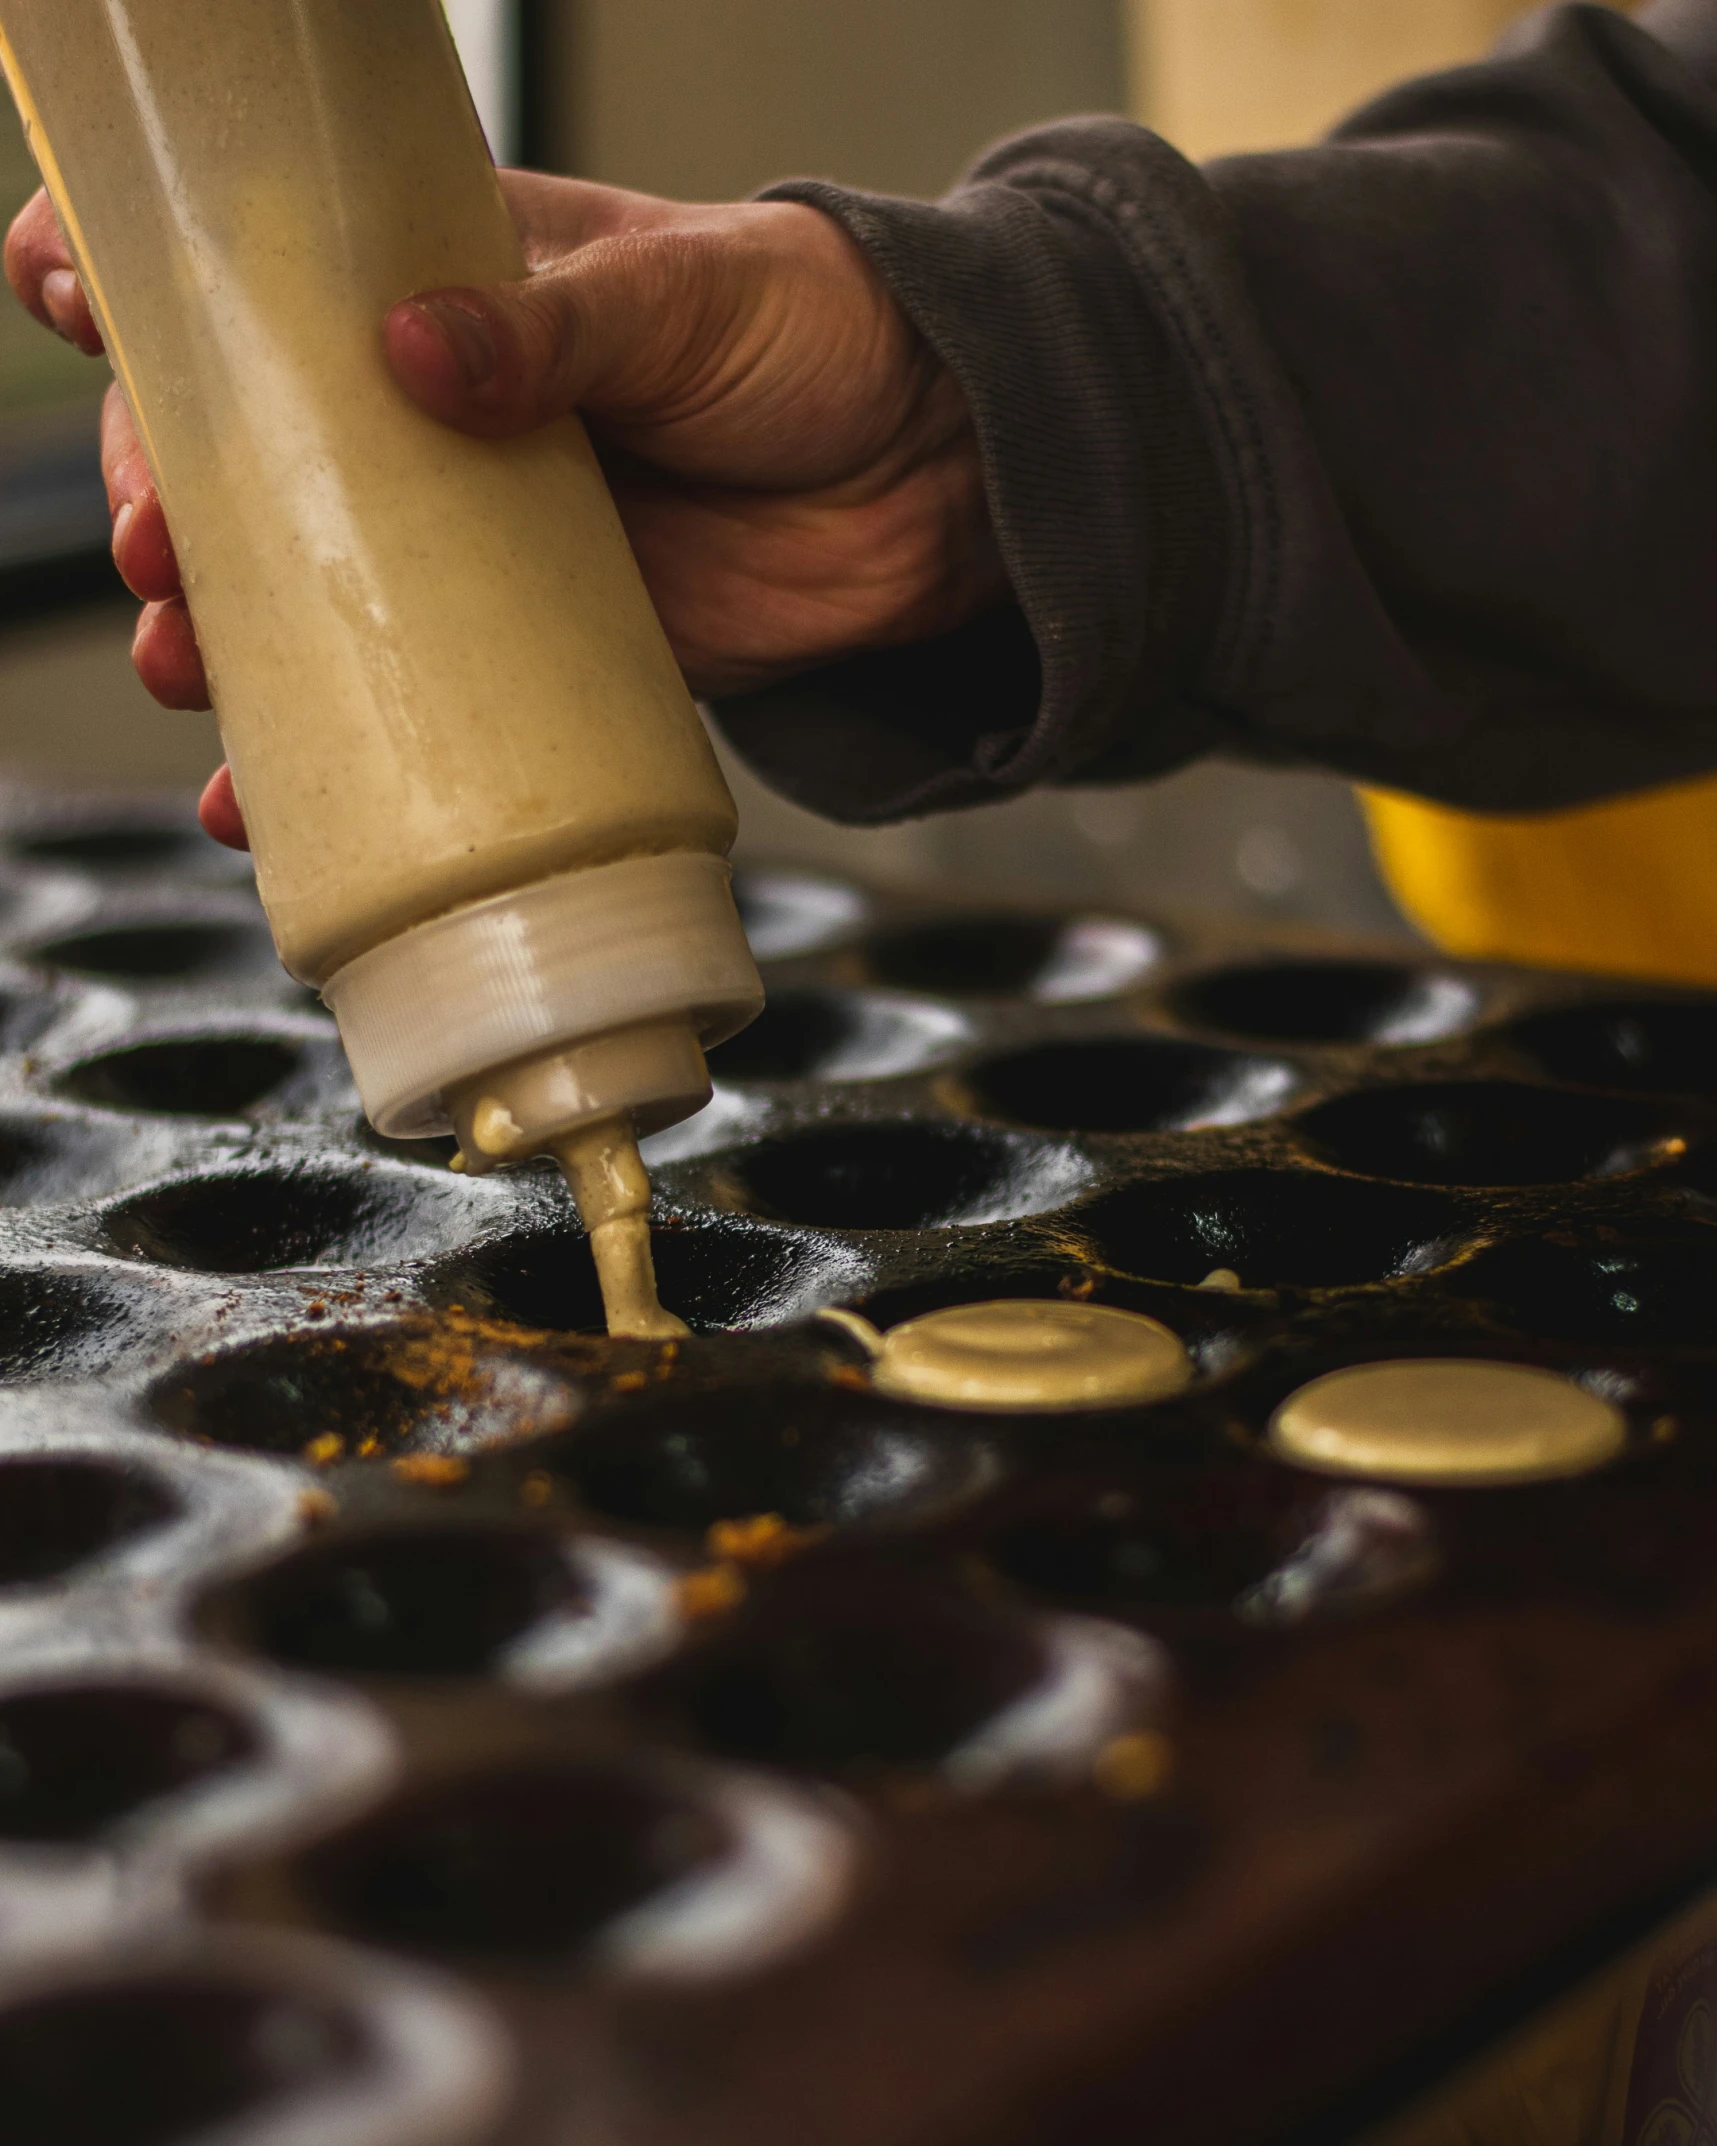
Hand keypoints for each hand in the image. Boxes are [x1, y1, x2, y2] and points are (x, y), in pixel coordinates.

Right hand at [4, 174, 1003, 849]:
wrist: (940, 481)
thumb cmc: (817, 340)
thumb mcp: (685, 296)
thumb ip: (557, 322)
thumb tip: (414, 347)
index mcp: (453, 282)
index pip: (268, 260)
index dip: (155, 278)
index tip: (78, 301)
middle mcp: (438, 417)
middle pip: (254, 453)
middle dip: (174, 498)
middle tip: (160, 548)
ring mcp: (481, 543)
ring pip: (310, 594)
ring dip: (224, 641)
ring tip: (186, 672)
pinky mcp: (538, 653)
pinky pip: (413, 709)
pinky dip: (333, 759)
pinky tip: (261, 801)